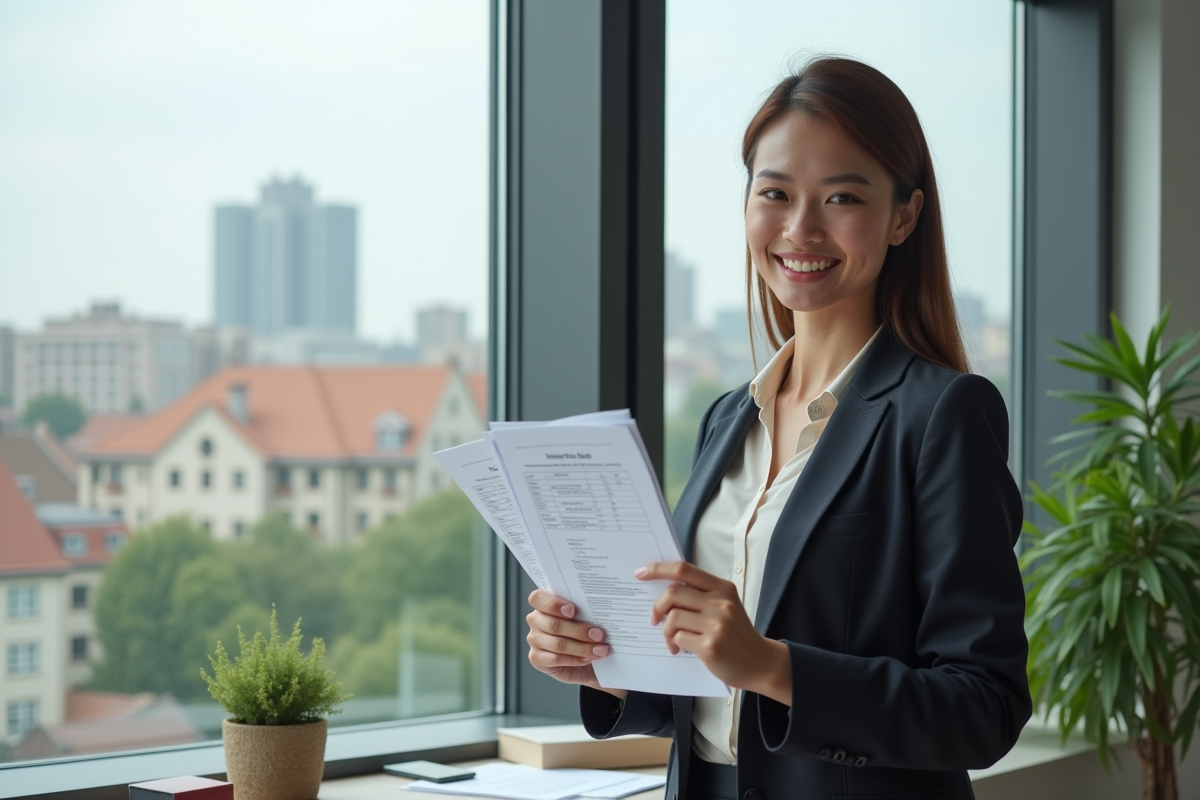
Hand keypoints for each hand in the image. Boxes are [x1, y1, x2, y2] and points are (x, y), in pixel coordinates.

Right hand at [526, 589, 626, 698]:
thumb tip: (600, 611)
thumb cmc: (585, 632)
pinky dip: (575, 659)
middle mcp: (536, 620)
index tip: (573, 610)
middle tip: (599, 634)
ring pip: (558, 643)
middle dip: (579, 630)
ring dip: (582, 647)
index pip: (538, 598)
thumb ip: (585, 611)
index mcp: (544, 603)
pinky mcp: (537, 658)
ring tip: (600, 650)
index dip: (553, 604)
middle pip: (553, 624)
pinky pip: (556, 659)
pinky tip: (587, 659)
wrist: (586, 660)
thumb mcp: (585, 617)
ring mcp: (534, 640)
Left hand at [636, 561, 791, 705]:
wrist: (760, 663)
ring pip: (672, 618)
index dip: (658, 569)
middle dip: (657, 607)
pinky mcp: (710, 646)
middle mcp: (720, 603)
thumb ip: (700, 595)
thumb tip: (664, 592)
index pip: (683, 570)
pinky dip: (674, 644)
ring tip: (672, 640)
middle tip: (655, 618)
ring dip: (666, 631)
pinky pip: (678, 638)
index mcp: (722, 588)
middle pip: (673, 593)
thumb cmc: (736, 634)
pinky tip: (681, 649)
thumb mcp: (725, 606)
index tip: (640, 573)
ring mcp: (716, 624)